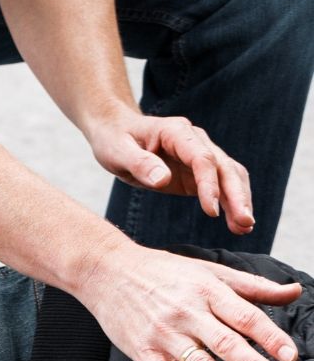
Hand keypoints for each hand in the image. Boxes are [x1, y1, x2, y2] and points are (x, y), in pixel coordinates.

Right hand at [78, 241, 300, 360]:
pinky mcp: (143, 351)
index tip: (290, 355)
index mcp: (207, 291)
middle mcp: (187, 313)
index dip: (269, 336)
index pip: (244, 316)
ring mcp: (164, 334)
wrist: (107, 270)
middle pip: (224, 342)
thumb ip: (252, 286)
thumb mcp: (208, 271)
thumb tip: (294, 291)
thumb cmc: (161, 270)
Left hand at [85, 106, 254, 234]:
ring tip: (245, 228)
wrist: (116, 132)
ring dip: (240, 201)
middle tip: (245, 222)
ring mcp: (199, 155)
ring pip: (230, 176)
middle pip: (224, 167)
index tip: (211, 212)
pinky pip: (221, 186)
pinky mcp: (197, 171)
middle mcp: (195, 140)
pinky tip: (238, 224)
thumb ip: (140, 164)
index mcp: (176, 132)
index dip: (209, 185)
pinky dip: (231, 203)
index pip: (201, 158)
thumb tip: (163, 179)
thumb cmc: (115, 139)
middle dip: (237, 195)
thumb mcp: (118, 152)